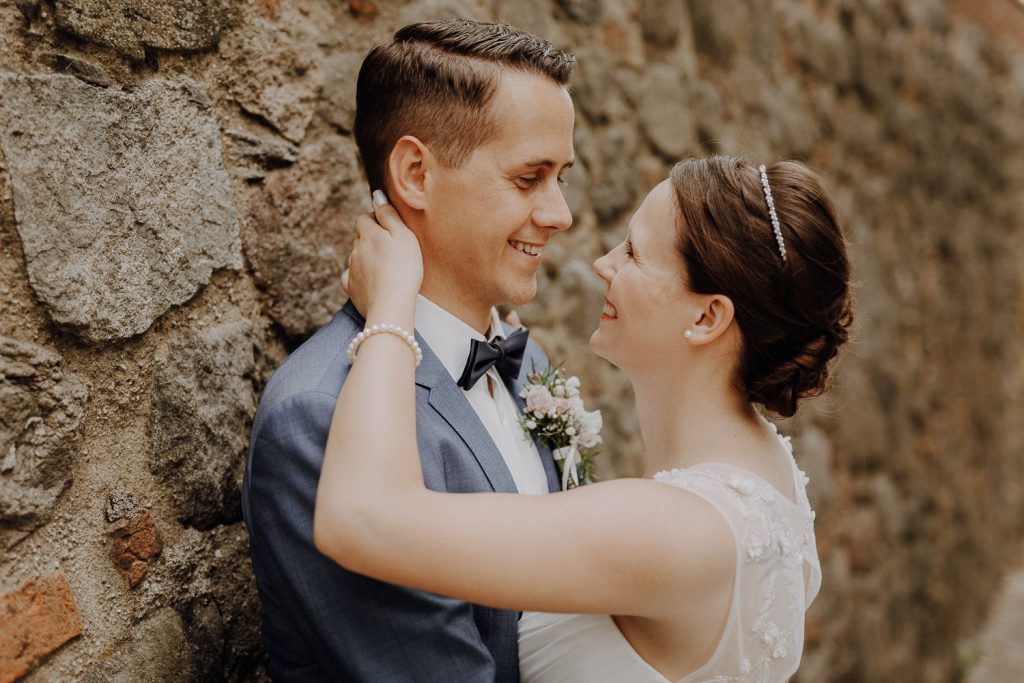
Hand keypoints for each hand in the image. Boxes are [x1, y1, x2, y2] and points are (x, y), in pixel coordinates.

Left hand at [342, 191, 423, 317]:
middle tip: (392, 248)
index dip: (377, 220)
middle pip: (361, 237)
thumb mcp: (404, 236)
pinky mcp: (350, 287)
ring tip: (386, 267)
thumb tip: (377, 195)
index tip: (390, 229)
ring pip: (357, 256)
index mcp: (368, 234)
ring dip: (368, 257)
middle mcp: (356, 249)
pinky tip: (371, 280)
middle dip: (372, 238)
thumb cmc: (403, 269)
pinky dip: (360, 275)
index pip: (365, 218)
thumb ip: (389, 214)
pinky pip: (352, 276)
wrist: (391, 305)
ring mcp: (351, 268)